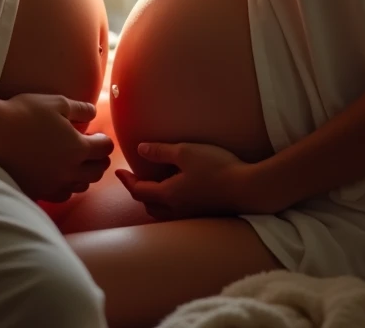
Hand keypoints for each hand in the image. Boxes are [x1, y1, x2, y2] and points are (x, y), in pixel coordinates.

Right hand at [0, 92, 113, 202]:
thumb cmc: (26, 113)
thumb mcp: (57, 102)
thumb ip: (80, 108)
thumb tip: (93, 113)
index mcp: (78, 147)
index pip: (104, 149)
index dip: (105, 141)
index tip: (98, 136)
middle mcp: (69, 170)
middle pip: (97, 172)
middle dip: (100, 160)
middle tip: (93, 151)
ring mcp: (54, 184)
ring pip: (81, 187)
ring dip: (84, 175)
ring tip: (76, 164)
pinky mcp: (38, 192)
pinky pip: (61, 195)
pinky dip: (66, 187)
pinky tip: (58, 176)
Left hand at [115, 141, 251, 219]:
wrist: (247, 188)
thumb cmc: (216, 167)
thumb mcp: (186, 152)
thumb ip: (161, 151)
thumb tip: (140, 149)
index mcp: (168, 194)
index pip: (139, 191)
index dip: (126, 181)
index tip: (118, 172)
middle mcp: (176, 209)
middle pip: (148, 205)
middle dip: (138, 193)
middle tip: (134, 179)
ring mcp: (190, 214)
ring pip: (163, 212)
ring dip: (153, 201)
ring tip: (153, 187)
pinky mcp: (203, 214)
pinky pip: (177, 213)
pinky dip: (168, 204)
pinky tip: (177, 194)